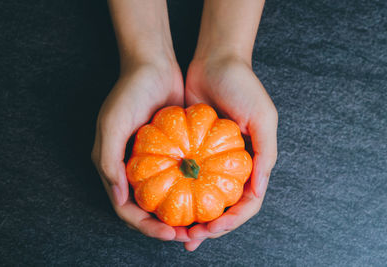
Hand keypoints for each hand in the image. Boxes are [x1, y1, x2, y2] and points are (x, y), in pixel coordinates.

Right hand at [91, 60, 190, 241]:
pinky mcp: (170, 152)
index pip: (127, 209)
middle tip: (190, 236)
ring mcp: (152, 162)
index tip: (171, 233)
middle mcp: (132, 169)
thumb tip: (119, 198)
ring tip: (202, 225)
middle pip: (147, 209)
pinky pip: (180, 178)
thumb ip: (108, 161)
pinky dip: (190, 191)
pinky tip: (208, 198)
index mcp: (113, 167)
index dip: (147, 226)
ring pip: (166, 197)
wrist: (153, 66)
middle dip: (166, 227)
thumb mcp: (112, 123)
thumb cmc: (129, 92)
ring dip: (180, 214)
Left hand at [183, 55, 277, 250]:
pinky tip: (165, 204)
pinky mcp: (193, 149)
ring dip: (193, 217)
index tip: (211, 228)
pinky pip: (186, 177)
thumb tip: (257, 192)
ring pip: (203, 197)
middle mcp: (232, 165)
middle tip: (191, 238)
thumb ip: (265, 154)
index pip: (247, 203)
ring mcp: (211, 159)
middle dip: (210, 227)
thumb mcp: (263, 117)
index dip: (232, 221)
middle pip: (224, 207)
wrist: (216, 62)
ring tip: (177, 232)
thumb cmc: (243, 87)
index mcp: (253, 162)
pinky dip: (178, 193)